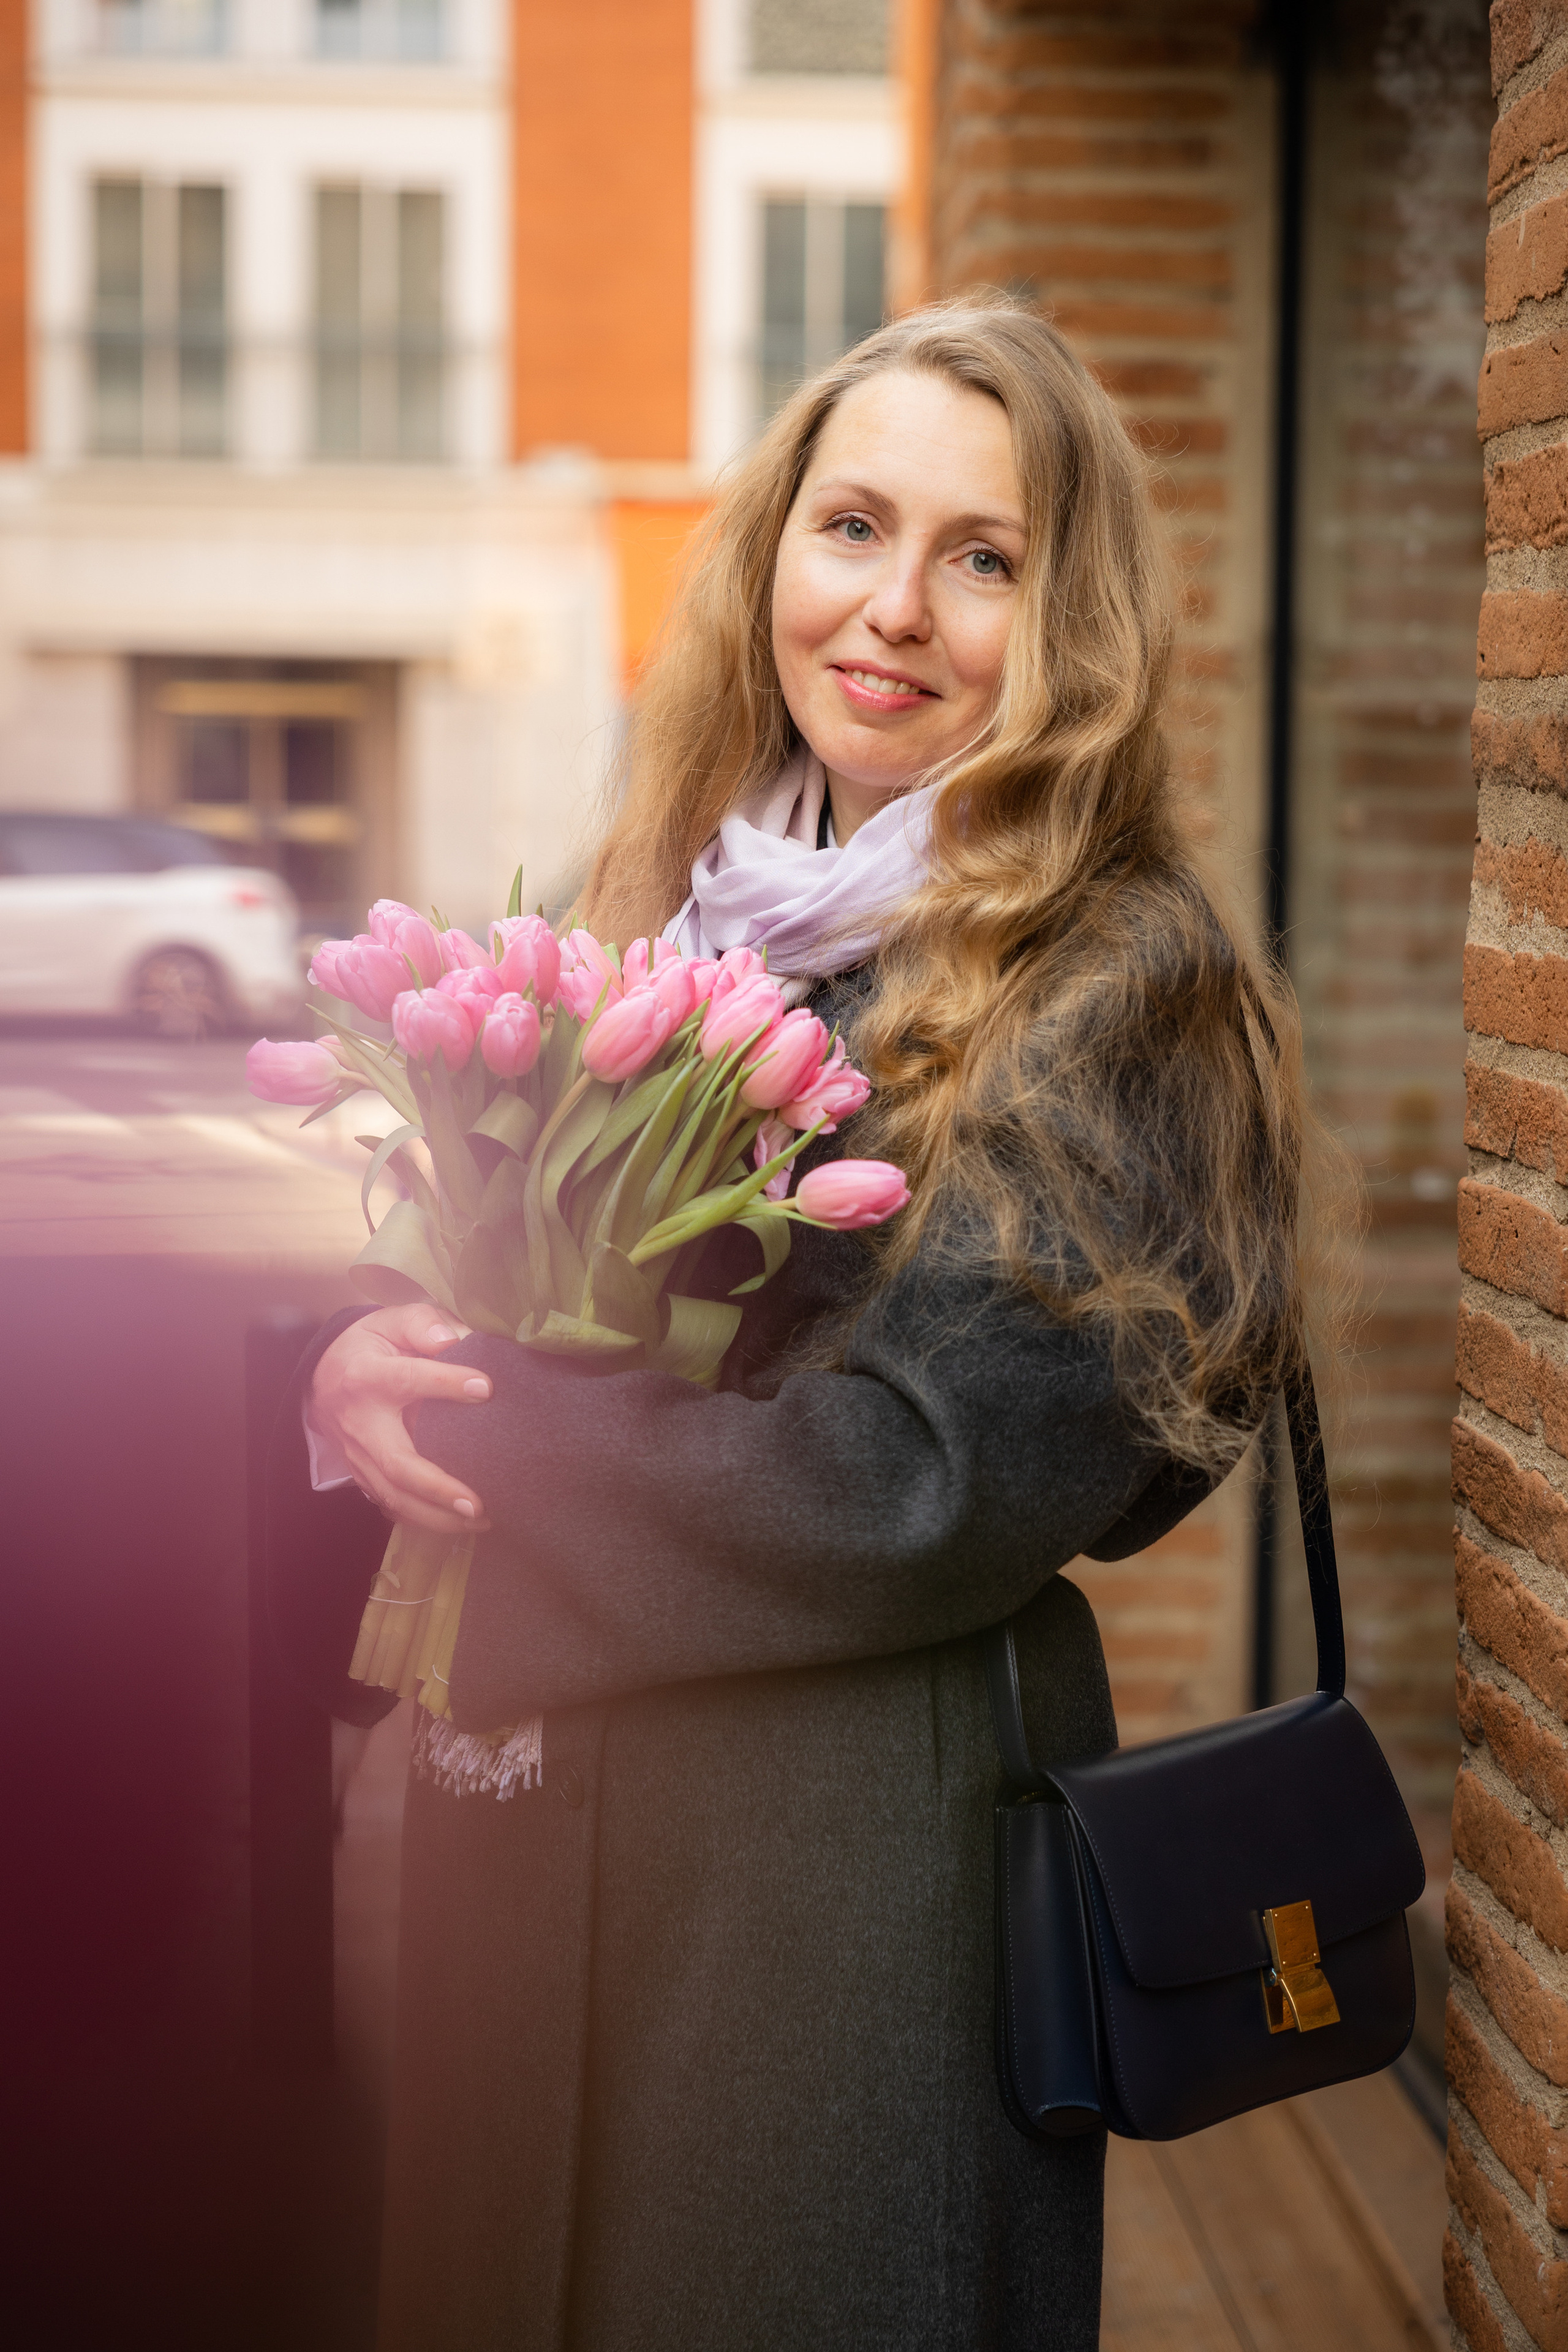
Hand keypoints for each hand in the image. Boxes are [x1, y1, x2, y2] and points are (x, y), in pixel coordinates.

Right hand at [310, 1303, 492, 1535]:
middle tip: (477, 1503)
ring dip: (435, 1515)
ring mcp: (358, 1455)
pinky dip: (421, 1520)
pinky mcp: (361, 1475)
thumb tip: (451, 1340)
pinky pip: (389, 1504)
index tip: (486, 1388)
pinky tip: (455, 1526)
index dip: (446, 1383)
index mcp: (367, 1376)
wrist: (324, 1374)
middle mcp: (360, 1422)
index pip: (408, 1379)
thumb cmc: (370, 1346)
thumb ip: (421, 1324)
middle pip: (396, 1463)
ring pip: (393, 1495)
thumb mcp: (390, 1321)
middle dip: (437, 1488)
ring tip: (479, 1520)